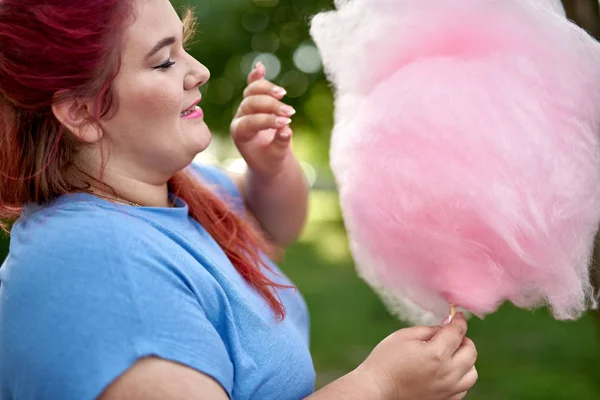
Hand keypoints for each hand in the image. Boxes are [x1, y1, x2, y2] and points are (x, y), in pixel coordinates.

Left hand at [230, 61, 295, 179]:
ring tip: (283, 94)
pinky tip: (260, 66)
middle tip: (291, 113)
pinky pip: (254, 86)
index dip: (268, 120)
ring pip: (251, 91)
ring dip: (268, 90)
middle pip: (251, 103)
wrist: (268, 160)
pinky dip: (257, 76)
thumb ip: (280, 144)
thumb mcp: (276, 158)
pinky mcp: (254, 101)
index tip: (287, 122)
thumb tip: (286, 129)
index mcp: (239, 133)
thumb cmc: (270, 161)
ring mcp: (245, 108)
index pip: (251, 121)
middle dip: (271, 106)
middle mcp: (239, 117)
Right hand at [356, 313, 477, 399]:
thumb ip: (429, 330)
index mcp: (436, 354)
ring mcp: (447, 390)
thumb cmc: (386, 360)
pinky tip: (446, 371)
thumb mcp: (404, 336)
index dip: (459, 321)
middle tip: (451, 336)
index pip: (458, 332)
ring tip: (450, 355)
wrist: (377, 388)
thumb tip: (447, 326)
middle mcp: (447, 373)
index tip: (458, 316)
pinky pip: (463, 387)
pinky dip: (460, 377)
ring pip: (472, 372)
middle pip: (471, 352)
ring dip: (465, 360)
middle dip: (463, 339)